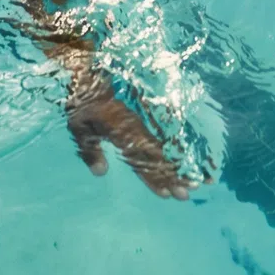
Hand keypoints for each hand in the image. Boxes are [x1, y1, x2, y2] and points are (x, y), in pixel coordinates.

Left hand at [65, 66, 194, 199]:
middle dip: (172, 177)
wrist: (91, 79)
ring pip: (163, 149)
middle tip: (185, 195)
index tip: (167, 193)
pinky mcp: (142, 123)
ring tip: (196, 182)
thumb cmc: (83, 105)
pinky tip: (185, 164)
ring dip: (178, 167)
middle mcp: (136, 130)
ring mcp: (141, 125)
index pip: (141, 158)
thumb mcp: (78, 128)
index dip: (154, 176)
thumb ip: (90, 150)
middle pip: (157, 157)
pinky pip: (160, 141)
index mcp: (122, 131)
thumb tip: (101, 173)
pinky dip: (174, 153)